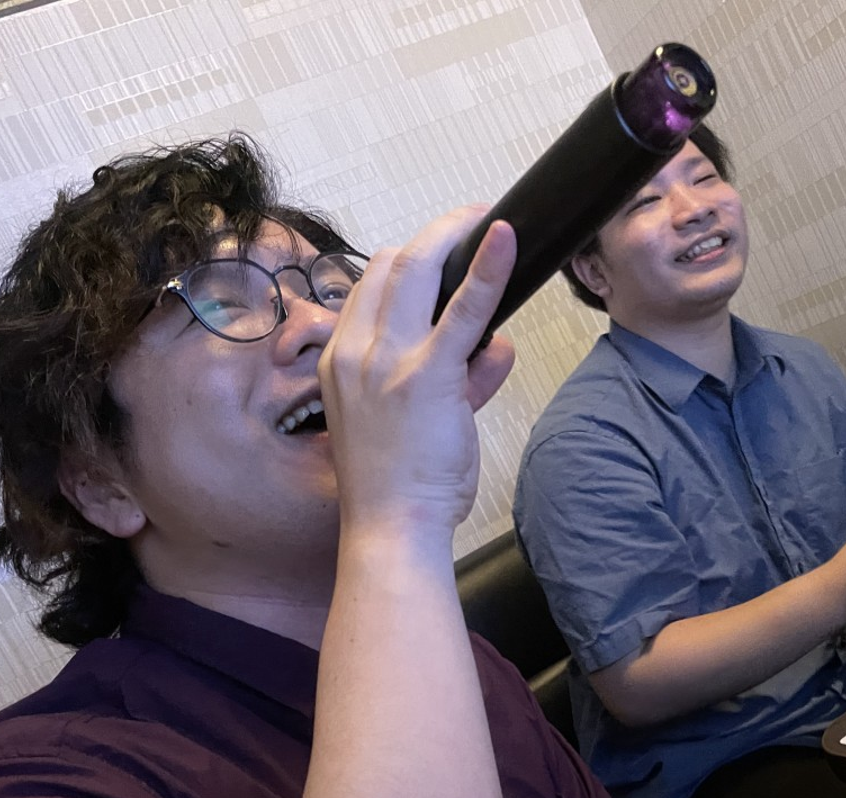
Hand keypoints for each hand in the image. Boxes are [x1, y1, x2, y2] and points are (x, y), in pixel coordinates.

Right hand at [320, 209, 516, 539]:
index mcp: (340, 360)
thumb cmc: (399, 484)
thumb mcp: (418, 421)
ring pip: (418, 269)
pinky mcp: (428, 374)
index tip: (437, 255)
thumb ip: (462, 377)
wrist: (392, 526)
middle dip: (433, 237)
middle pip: (390, 265)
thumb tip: (497, 345)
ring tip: (486, 224)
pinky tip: (506, 238)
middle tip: (469, 222)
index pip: (369, 287)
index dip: (405, 263)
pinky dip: (488, 267)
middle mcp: (355, 351)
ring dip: (454, 236)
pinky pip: (464, 308)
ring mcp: (388, 359)